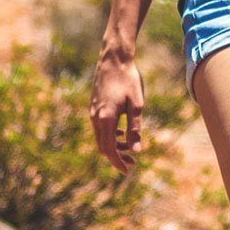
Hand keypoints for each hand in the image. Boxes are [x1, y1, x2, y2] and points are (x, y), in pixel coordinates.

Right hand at [91, 47, 144, 174]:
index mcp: (105, 118)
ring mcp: (93, 111)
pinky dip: (110, 134)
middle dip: (116, 157)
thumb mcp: (137, 105)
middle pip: (103, 146)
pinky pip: (99, 127)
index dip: (117, 162)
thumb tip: (135, 150)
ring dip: (114, 145)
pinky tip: (121, 132)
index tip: (127, 171)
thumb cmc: (128, 80)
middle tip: (131, 164)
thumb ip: (135, 128)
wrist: (114, 59)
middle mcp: (95, 117)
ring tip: (130, 148)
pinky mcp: (94, 106)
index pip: (109, 149)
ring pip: (100, 137)